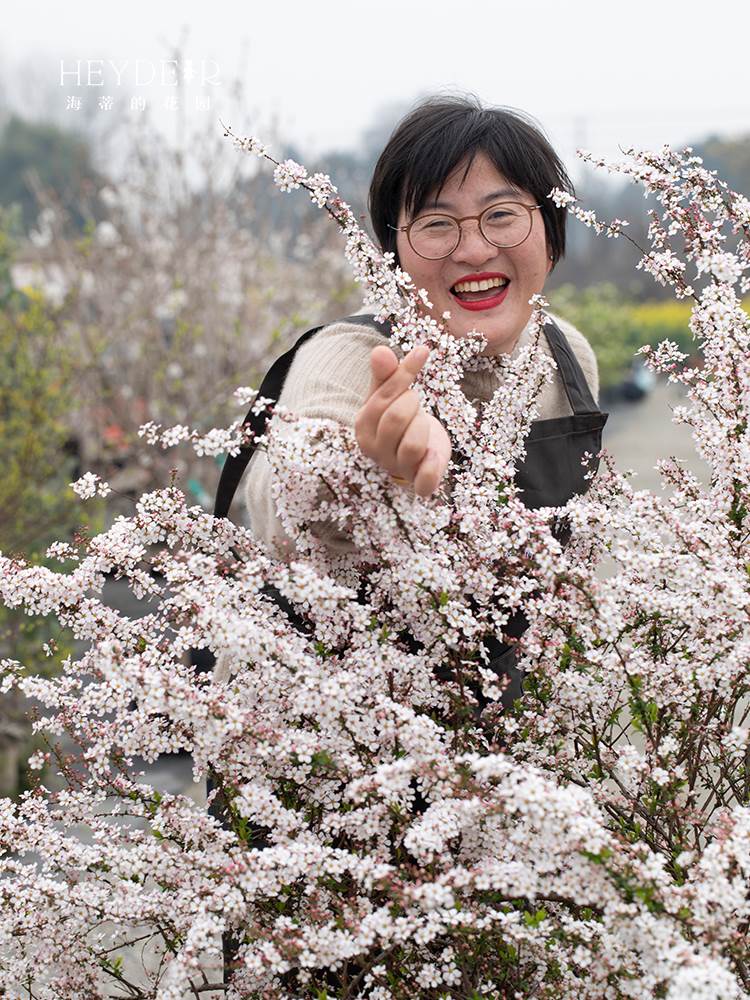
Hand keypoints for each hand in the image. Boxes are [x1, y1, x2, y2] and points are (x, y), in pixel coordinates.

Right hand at [354, 344, 451, 497]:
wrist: (417, 450)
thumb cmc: (400, 418)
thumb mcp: (390, 394)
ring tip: (422, 424)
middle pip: (397, 419)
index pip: (382, 399)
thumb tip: (380, 351)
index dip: (405, 374)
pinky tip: (434, 452)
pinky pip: (425, 482)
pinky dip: (433, 467)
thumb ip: (385, 374)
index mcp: (363, 428)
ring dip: (424, 427)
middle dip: (414, 404)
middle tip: (416, 405)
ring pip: (412, 445)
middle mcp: (375, 451)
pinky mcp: (419, 484)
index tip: (423, 351)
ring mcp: (396, 469)